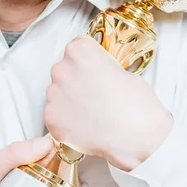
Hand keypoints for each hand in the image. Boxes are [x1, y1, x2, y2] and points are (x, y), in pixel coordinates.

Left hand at [45, 36, 172, 170]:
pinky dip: (67, 121)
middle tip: (95, 96)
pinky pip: (56, 116)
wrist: (136, 138)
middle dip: (76, 81)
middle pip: (65, 70)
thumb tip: (98, 76)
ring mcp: (53, 93)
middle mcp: (62, 68)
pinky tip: (85, 127)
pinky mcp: (50, 118)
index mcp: (80, 51)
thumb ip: (103, 69)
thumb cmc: (136, 105)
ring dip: (71, 101)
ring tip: (92, 114)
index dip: (88, 61)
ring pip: (59, 94)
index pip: (77, 48)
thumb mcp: (125, 72)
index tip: (94, 71)